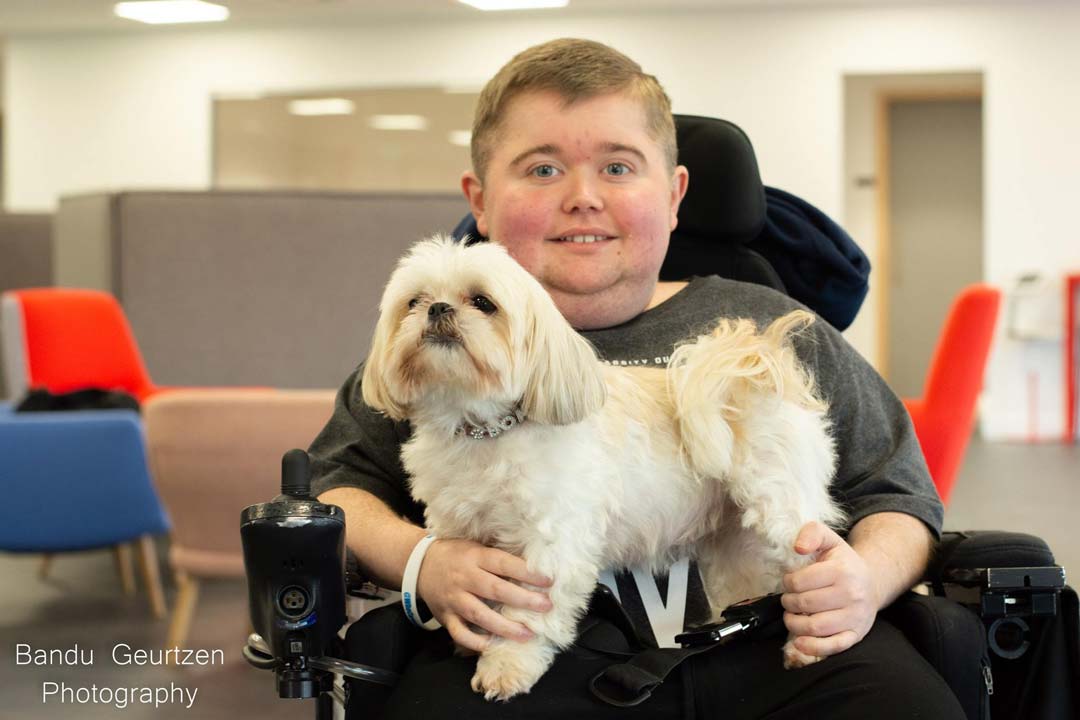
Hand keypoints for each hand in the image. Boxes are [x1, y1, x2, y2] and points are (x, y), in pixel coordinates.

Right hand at [415, 538, 553, 651]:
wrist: (420, 564)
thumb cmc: (457, 554)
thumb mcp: (476, 547)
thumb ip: (498, 556)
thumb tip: (533, 563)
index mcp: (475, 557)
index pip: (504, 564)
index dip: (526, 572)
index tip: (548, 582)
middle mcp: (464, 578)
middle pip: (495, 590)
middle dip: (523, 600)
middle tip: (546, 607)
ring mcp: (454, 599)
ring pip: (479, 615)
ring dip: (504, 627)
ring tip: (527, 634)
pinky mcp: (445, 616)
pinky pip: (460, 633)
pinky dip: (475, 642)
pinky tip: (493, 645)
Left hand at [780, 521, 878, 658]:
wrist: (871, 583)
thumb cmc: (843, 562)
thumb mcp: (829, 539)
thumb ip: (811, 533)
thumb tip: (797, 547)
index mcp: (842, 571)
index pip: (799, 582)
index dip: (787, 582)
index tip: (789, 581)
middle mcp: (852, 595)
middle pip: (805, 604)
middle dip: (788, 602)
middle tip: (788, 599)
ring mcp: (855, 617)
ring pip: (815, 627)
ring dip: (794, 623)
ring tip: (791, 616)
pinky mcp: (856, 635)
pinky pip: (833, 646)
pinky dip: (813, 647)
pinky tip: (799, 641)